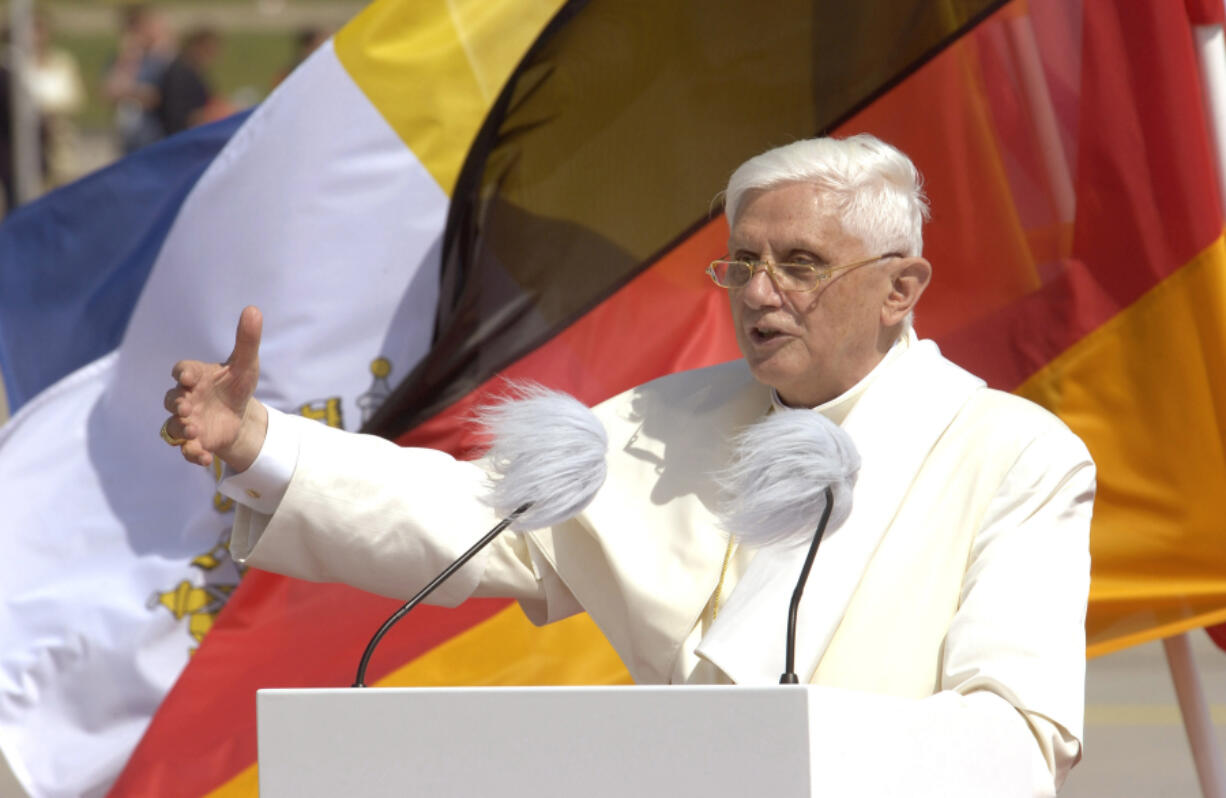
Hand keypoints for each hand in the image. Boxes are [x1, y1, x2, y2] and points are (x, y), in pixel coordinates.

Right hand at [162, 306, 267, 470]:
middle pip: (172, 399)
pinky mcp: (194, 441)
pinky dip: (192, 453)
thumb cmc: (236, 385)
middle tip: (187, 408)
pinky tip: (204, 457)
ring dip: (181, 430)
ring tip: (194, 432)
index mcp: (196, 376)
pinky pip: (186, 449)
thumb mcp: (246, 364)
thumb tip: (253, 309)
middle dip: (177, 404)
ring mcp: (187, 421)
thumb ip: (247, 340)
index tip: (187, 377)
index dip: (183, 373)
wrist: (240, 415)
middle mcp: (185, 398)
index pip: (182, 370)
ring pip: (173, 426)